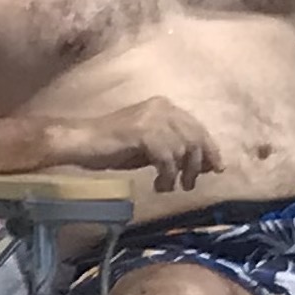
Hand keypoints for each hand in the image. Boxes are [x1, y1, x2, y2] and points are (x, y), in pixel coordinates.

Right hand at [65, 97, 221, 192]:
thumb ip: (171, 148)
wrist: (79, 142)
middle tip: (191, 183)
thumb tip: (200, 164)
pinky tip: (159, 185)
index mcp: (164, 107)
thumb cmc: (109, 146)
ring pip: (183, 149)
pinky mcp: (143, 132)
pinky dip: (166, 175)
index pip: (197, 127)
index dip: (210, 149)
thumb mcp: (148, 145)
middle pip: (195, 137)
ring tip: (170, 187)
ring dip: (181, 173)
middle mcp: (162, 108)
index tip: (215, 169)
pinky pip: (166, 158)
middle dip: (197, 163)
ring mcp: (153, 118)